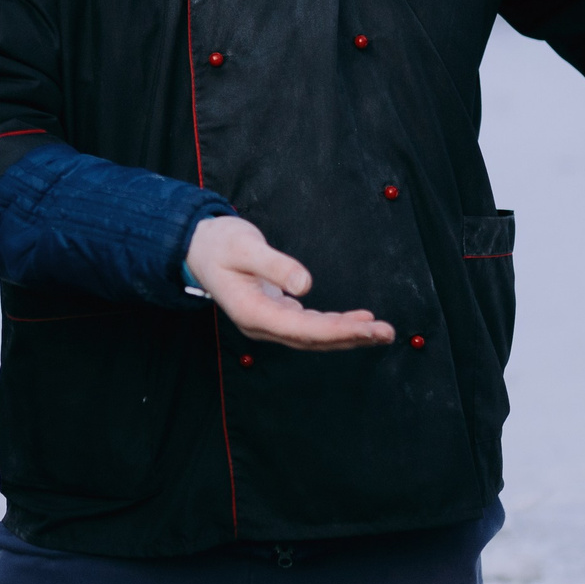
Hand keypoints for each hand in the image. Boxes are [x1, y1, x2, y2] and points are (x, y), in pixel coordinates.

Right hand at [185, 214, 395, 351]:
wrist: (198, 247)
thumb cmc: (218, 244)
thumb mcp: (244, 246)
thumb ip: (274, 265)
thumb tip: (305, 284)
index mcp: (252, 312)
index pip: (302, 329)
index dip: (337, 331)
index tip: (368, 326)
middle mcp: (261, 324)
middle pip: (312, 339)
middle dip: (351, 337)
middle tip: (386, 332)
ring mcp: (268, 322)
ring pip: (313, 337)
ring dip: (348, 335)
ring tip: (381, 331)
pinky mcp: (276, 313)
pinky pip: (310, 327)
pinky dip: (335, 326)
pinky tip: (358, 322)